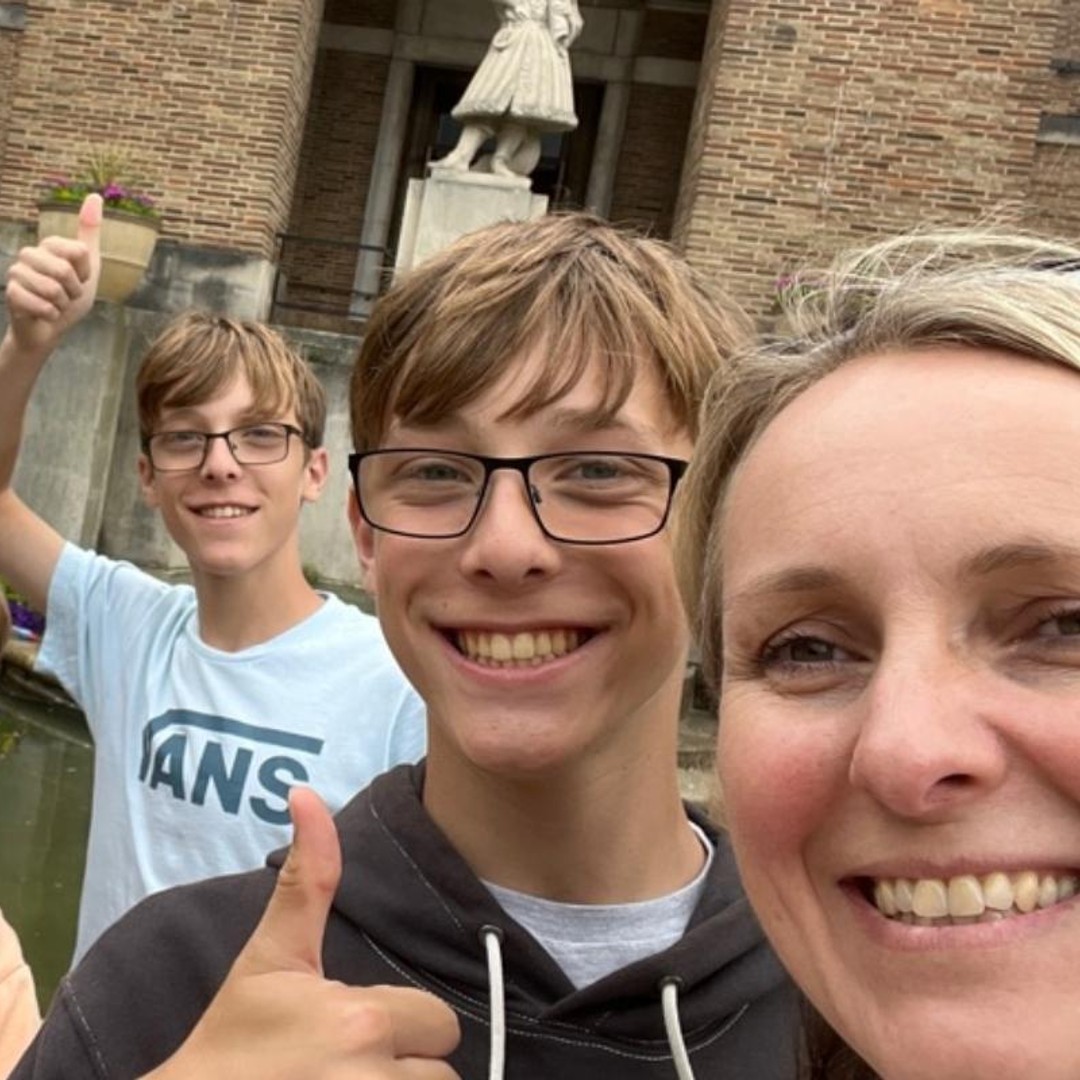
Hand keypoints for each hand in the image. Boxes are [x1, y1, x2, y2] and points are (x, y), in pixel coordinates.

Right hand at [4, 194, 101, 353]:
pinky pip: (43, 305)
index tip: (80, 279)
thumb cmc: (70, 299)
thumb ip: (90, 233)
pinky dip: (51, 315)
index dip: (85, 272)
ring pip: (53, 289)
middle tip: (66, 296)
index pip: (79, 251)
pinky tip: (45, 314)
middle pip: (64, 270)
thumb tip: (95, 196)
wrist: (50, 329)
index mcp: (49, 245)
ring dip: (62, 304)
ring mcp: (17, 272)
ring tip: (55, 304)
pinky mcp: (11, 293)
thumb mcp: (89, 268)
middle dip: (73, 291)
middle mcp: (29, 254)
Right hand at [145, 788, 460, 1079]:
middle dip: (406, 1068)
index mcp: (363, 1020)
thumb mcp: (272, 957)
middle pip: (441, 1071)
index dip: (403, 1028)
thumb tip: (305, 792)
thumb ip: (309, 878)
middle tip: (349, 1068)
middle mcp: (373, 1077)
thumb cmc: (232, 1039)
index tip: (354, 1035)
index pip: (438, 1023)